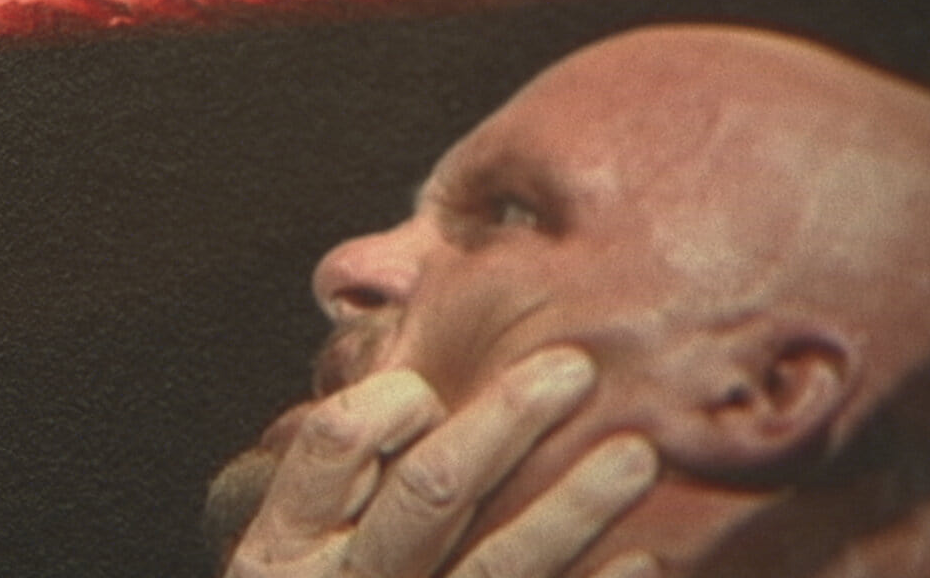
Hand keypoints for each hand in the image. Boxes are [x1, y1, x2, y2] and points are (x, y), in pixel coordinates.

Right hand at [225, 347, 658, 577]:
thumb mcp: (290, 547)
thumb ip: (336, 477)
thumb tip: (417, 378)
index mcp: (285, 545)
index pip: (339, 439)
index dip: (395, 400)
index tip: (438, 385)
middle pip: (431, 490)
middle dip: (508, 422)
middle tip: (574, 370)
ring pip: (497, 564)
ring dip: (574, 507)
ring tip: (634, 457)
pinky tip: (644, 561)